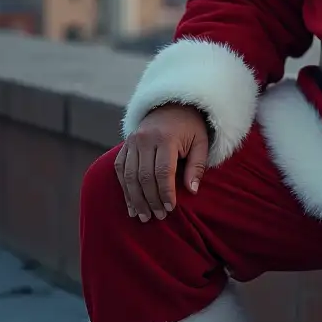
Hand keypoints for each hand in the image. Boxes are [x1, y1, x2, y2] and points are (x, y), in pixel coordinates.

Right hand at [114, 104, 209, 222]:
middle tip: (158, 216)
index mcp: (166, 138)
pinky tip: (131, 204)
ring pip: (129, 176)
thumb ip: (197, 166)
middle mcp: (145, 139)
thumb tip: (192, 191)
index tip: (171, 208)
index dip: (166, 192)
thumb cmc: (191, 127)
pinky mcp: (125, 145)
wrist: (172, 104)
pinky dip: (124, 188)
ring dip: (135, 199)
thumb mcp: (201, 142)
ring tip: (143, 216)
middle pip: (144, 176)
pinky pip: (120, 169)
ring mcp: (132, 141)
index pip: (163, 172)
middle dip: (151, 200)